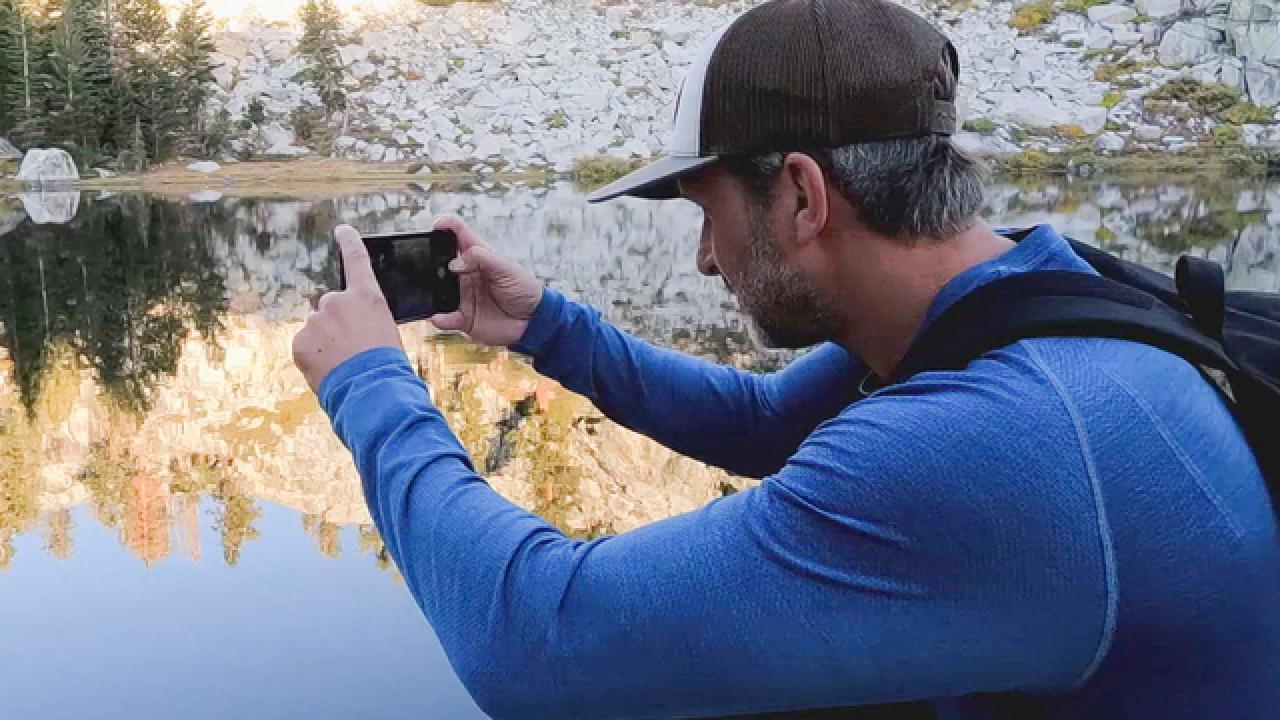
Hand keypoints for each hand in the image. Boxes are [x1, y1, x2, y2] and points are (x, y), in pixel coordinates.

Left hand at [293, 225, 402, 393]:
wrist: (372, 391)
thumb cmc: (387, 366)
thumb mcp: (385, 333)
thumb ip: (363, 320)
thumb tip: (348, 329)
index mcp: (367, 296)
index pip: (357, 261)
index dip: (350, 243)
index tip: (342, 230)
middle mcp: (338, 301)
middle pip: (332, 307)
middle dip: (336, 325)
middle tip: (352, 349)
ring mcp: (316, 320)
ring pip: (317, 328)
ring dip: (326, 343)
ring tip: (344, 364)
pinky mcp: (300, 340)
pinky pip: (305, 345)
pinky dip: (313, 357)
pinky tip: (329, 370)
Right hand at [428, 215, 542, 346]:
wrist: (534, 320)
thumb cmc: (524, 288)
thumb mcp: (506, 267)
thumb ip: (481, 258)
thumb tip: (454, 263)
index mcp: (478, 256)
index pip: (459, 234)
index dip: (447, 225)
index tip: (437, 224)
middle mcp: (466, 274)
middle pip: (441, 262)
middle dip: (432, 260)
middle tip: (430, 263)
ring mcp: (463, 295)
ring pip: (438, 290)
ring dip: (432, 290)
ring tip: (431, 290)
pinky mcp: (464, 317)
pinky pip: (446, 318)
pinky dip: (440, 318)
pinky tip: (438, 317)